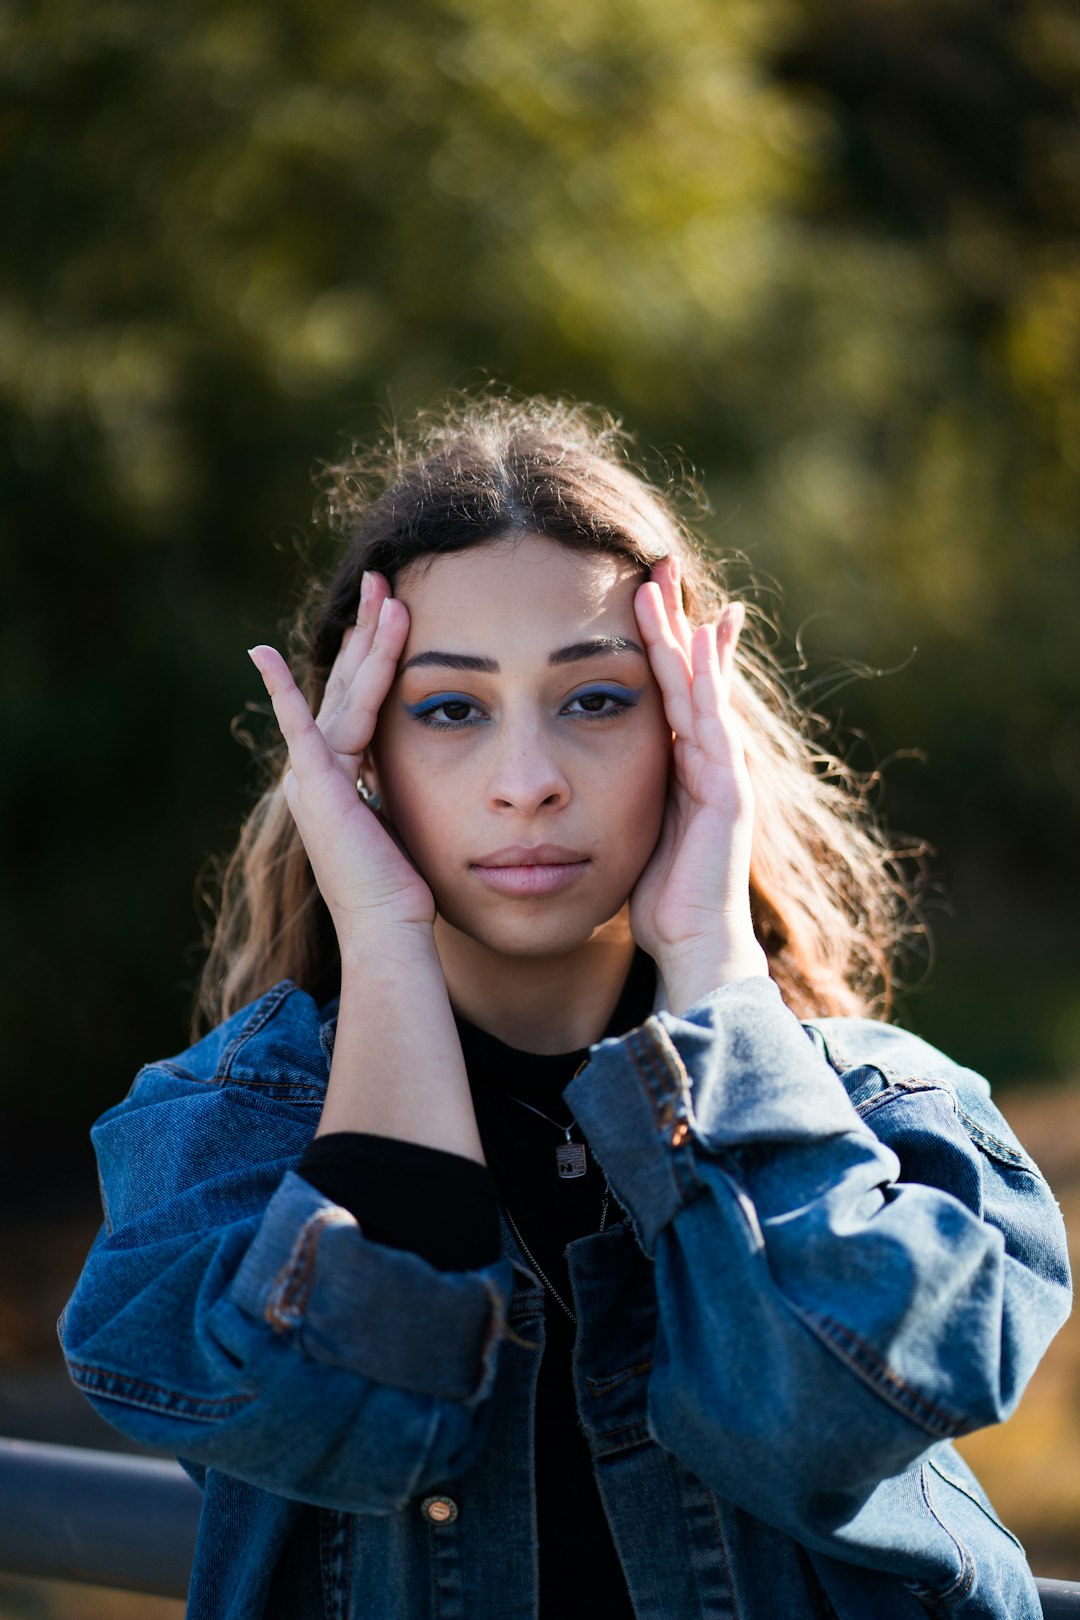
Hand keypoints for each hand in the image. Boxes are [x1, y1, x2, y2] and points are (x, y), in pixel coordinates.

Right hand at [248, 572, 435, 948]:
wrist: (387, 925)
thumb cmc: (404, 886)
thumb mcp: (406, 817)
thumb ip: (399, 782)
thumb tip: (426, 763)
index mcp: (340, 772)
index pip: (357, 696)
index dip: (373, 652)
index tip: (392, 610)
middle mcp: (319, 767)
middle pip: (346, 680)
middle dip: (365, 628)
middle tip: (382, 577)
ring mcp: (313, 774)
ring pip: (343, 691)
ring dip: (364, 641)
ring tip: (385, 593)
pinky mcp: (314, 784)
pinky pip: (300, 726)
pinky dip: (280, 691)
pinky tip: (261, 655)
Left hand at [630, 558, 767, 1009]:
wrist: (694, 947)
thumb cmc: (658, 899)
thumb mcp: (628, 830)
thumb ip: (615, 795)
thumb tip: (573, 775)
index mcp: (683, 767)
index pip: (670, 689)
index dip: (657, 642)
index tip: (639, 595)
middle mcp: (710, 760)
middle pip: (690, 673)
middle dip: (673, 618)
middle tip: (655, 562)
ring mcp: (724, 773)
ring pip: (699, 687)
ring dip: (679, 634)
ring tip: (658, 583)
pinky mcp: (729, 792)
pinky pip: (711, 725)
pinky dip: (701, 682)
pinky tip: (691, 643)